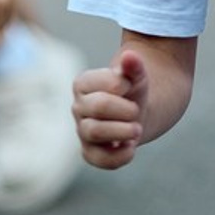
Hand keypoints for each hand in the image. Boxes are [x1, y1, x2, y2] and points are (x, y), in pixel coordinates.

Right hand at [72, 48, 147, 168]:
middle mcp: (78, 107)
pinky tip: (131, 146)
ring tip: (137, 129)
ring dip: (122, 131)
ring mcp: (82, 130)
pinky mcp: (90, 152)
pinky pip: (98, 159)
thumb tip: (130, 55)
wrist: (135, 113)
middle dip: (125, 110)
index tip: (129, 86)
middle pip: (98, 107)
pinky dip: (118, 155)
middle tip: (136, 110)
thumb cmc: (131, 90)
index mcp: (83, 83)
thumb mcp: (136, 75)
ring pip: (94, 132)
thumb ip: (133, 65)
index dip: (122, 85)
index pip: (101, 84)